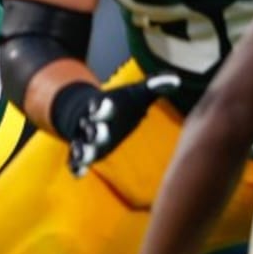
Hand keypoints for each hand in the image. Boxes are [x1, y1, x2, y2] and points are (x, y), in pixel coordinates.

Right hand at [64, 74, 180, 177]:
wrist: (88, 110)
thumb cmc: (119, 104)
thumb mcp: (136, 94)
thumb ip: (153, 86)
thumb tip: (176, 80)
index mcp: (104, 108)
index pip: (103, 106)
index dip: (104, 106)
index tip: (107, 104)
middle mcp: (93, 124)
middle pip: (91, 127)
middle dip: (94, 130)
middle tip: (95, 132)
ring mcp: (86, 139)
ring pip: (81, 145)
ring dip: (82, 150)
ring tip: (83, 156)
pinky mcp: (82, 152)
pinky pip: (76, 160)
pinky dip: (76, 166)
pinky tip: (78, 173)